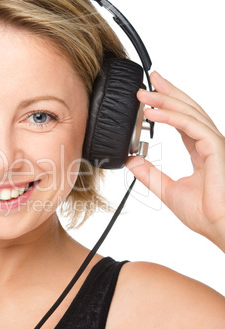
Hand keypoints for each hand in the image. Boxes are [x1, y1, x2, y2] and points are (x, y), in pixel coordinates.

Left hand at [126, 71, 224, 251]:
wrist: (221, 228)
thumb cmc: (205, 213)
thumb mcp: (167, 189)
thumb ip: (149, 174)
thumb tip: (131, 160)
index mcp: (199, 151)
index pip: (182, 120)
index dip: (167, 105)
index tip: (151, 95)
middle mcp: (208, 143)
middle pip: (187, 109)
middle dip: (168, 92)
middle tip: (149, 80)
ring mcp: (214, 144)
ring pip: (189, 113)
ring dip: (164, 101)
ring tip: (143, 94)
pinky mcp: (216, 148)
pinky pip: (191, 126)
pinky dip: (171, 117)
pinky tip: (152, 112)